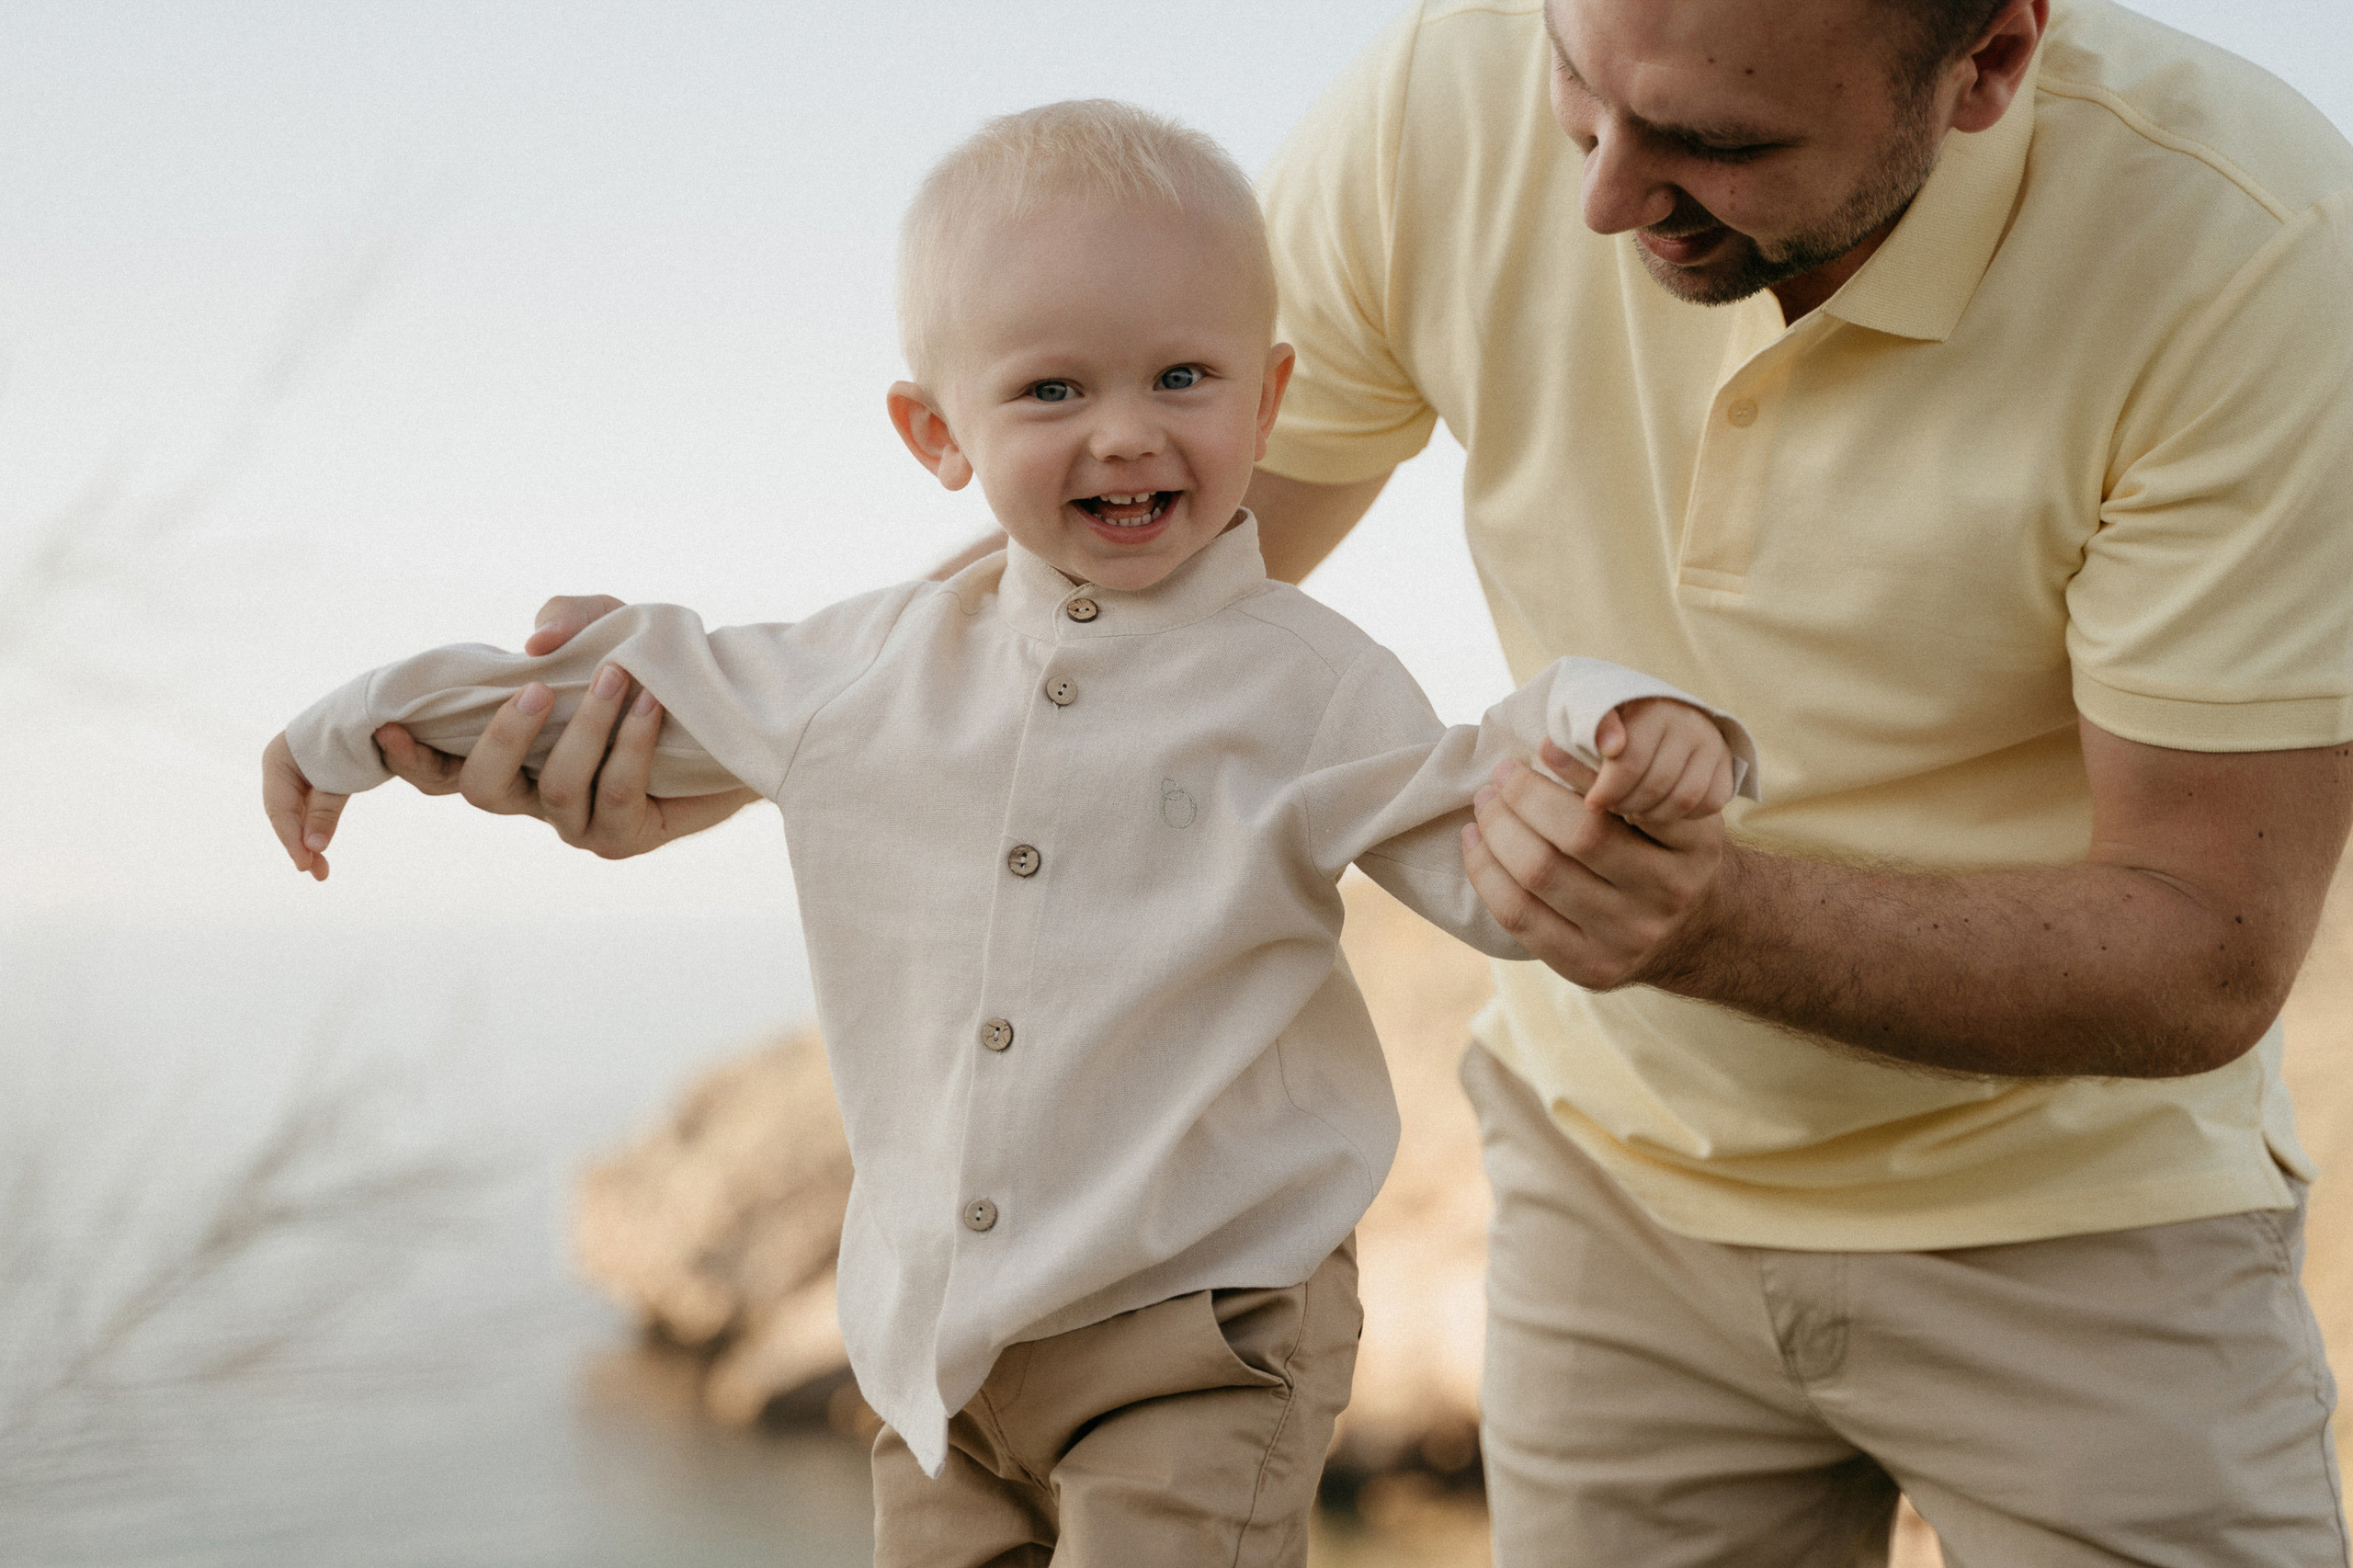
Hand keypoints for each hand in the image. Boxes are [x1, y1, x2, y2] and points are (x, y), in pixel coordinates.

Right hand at [262, 731, 346, 880]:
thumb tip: (314, 849)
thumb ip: (325, 810)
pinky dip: (314, 830)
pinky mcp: (309, 779)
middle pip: (285, 814)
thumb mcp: (342, 777)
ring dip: (307, 843)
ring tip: (321, 872)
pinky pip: (306, 810)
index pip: (280, 808)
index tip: (305, 865)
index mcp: (279, 758)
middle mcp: (280, 766)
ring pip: (296, 815)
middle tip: (318, 874)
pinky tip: (321, 854)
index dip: (291, 839)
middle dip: (300, 845)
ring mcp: (292, 772)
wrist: (373, 710)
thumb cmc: (356, 737)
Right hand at [374, 593, 759, 858]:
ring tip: (616, 677)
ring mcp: (576, 824)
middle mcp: (531, 797)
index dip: (410, 757)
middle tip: (538, 689)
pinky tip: (650, 706)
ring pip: (556, 788)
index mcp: (509, 755)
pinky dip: (630, 744)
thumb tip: (537, 643)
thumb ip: (567, 618)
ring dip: (585, 728)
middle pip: (482, 788)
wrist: (730, 714)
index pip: (442, 768)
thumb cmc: (651, 669)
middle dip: (502, 737)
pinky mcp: (624, 836)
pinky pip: (616, 793)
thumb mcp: (608, 626)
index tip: (388, 726)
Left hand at [1464, 742, 1728, 990]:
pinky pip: (1519, 917)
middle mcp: (1668, 895)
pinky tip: (1475, 844)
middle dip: (1523, 797)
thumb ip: (1627, 780)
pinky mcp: (1590, 969)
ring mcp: (1629, 939)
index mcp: (1693, 846)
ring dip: (1496, 831)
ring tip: (1483, 804)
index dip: (1574, 771)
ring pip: (1539, 877)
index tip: (1541, 747)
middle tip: (1501, 774)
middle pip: (1576, 838)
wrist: (1695, 932)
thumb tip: (1551, 745)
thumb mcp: (1671, 811)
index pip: (1624, 801)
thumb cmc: (1666, 851)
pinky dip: (1486, 874)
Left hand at [1584, 698, 1734, 826]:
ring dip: (1653, 815)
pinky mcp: (1728, 763)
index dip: (1607, 789)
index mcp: (1653, 709)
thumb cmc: (1620, 724)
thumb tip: (1610, 748)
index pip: (1630, 761)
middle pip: (1656, 785)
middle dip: (1627, 805)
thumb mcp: (1598, 717)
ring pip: (1684, 798)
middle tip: (1612, 809)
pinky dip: (1684, 815)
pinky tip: (1660, 810)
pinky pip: (1711, 803)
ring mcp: (1712, 743)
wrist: (1662, 718)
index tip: (1592, 804)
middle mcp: (1689, 723)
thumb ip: (1596, 728)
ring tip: (1632, 812)